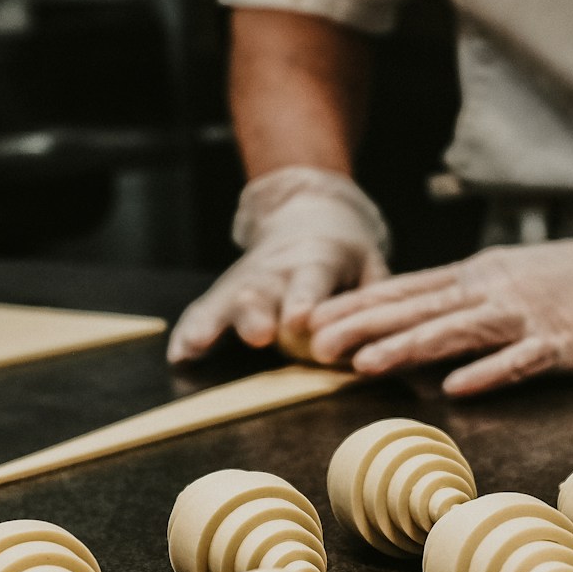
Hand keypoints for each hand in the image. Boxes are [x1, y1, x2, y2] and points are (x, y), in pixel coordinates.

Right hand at [168, 167, 389, 362]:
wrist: (305, 216)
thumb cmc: (345, 255)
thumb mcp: (371, 266)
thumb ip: (377, 298)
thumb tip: (393, 335)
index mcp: (316, 261)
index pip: (311, 281)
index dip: (305, 299)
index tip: (300, 319)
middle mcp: (276, 270)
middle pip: (262, 292)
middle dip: (256, 314)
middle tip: (256, 335)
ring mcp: (246, 281)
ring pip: (226, 301)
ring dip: (213, 325)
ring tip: (195, 347)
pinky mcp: (225, 293)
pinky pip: (204, 311)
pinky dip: (191, 332)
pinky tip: (179, 355)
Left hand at [309, 187, 572, 395]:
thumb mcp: (514, 279)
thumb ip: (468, 302)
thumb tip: (415, 329)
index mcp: (481, 276)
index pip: (407, 290)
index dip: (357, 306)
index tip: (312, 320)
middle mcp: (496, 290)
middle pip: (419, 309)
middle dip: (363, 327)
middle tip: (315, 346)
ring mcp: (530, 315)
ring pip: (458, 332)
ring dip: (408, 347)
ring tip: (363, 364)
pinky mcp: (567, 343)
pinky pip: (522, 360)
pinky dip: (488, 373)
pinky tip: (456, 389)